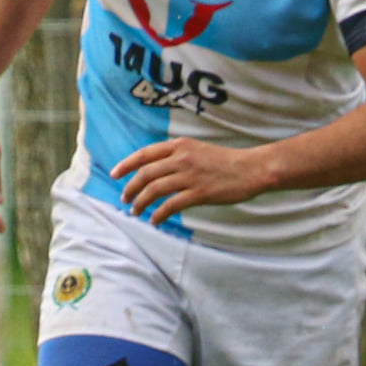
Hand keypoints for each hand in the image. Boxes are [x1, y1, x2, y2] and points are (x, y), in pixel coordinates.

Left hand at [111, 137, 268, 225]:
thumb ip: (178, 156)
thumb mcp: (199, 150)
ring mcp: (189, 176)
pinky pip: (171, 205)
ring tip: (135, 212)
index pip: (144, 154)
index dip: (126, 165)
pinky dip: (159, 214)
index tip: (115, 174)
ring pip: (154, 190)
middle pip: (145, 174)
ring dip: (140, 202)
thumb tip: (158, 170)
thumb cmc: (227, 162)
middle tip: (125, 199)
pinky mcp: (199, 193)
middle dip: (130, 188)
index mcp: (180, 145)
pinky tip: (155, 220)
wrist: (251, 169)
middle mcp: (181, 158)